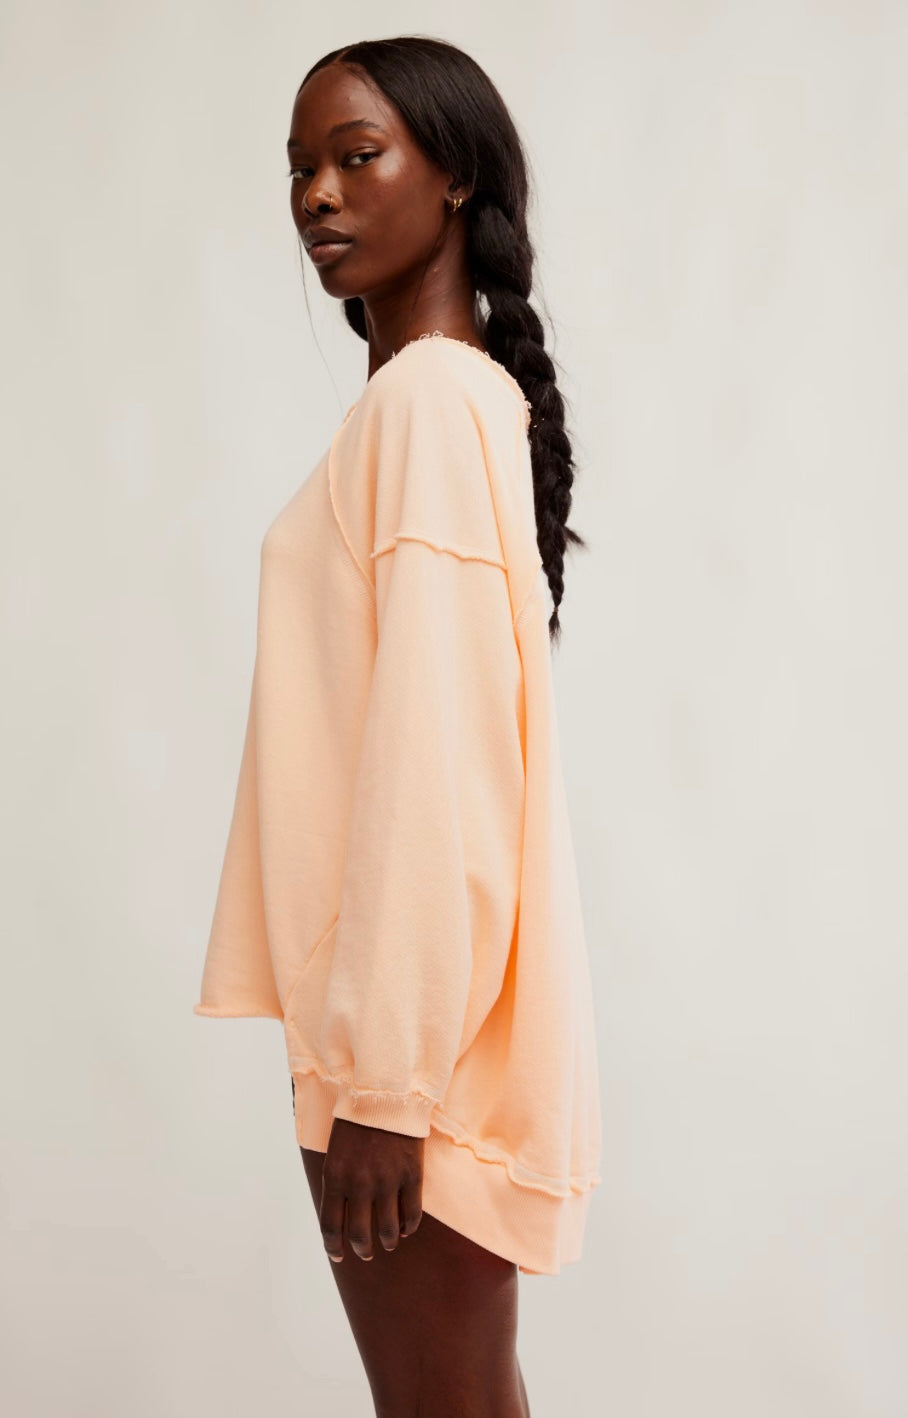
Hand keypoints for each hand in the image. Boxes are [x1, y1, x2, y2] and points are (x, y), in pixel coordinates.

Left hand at [320, 1115, 424, 1262]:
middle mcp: (360, 1184)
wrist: (384, 1093)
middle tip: (366, 1253)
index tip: (338, 1254)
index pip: (331, 1227)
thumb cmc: (355, 1121)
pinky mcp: (412, 1175)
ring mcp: (388, 1181)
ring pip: (388, 1230)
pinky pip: (412, 1215)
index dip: (333, 1247)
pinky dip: (409, 1227)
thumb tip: (342, 1216)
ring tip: (389, 1242)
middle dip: (363, 1250)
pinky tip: (406, 1228)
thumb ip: (337, 1184)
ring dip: (387, 1242)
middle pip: (360, 1235)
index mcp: (334, 1178)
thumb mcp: (335, 1153)